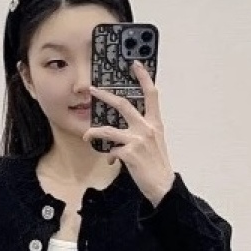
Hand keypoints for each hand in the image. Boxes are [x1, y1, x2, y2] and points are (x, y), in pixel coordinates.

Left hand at [83, 61, 175, 206]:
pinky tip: (112, 162)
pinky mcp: (129, 153)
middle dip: (105, 95)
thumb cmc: (157, 165)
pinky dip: (110, 156)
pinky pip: (111, 151)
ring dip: (95, 132)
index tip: (135, 64)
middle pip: (123, 104)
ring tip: (87, 135)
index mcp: (155, 123)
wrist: (162, 186)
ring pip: (108, 130)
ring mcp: (138, 140)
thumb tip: (120, 136)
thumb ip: (141, 133)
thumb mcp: (155, 143)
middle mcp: (147, 127)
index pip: (151, 94)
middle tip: (92, 89)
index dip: (144, 78)